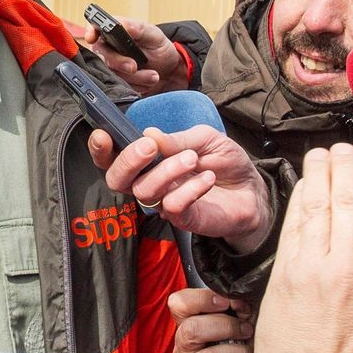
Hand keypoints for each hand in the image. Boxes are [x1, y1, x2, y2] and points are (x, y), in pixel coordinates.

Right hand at [67, 16, 189, 93]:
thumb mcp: (153, 34)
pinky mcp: (118, 82)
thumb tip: (121, 23)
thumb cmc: (159, 47)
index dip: (90, 32)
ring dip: (137, 77)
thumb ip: (137, 28)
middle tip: (134, 66)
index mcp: (114, 33)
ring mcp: (112, 67)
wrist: (170, 70)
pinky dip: (139, 85)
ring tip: (154, 75)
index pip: (94, 29)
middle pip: (103, 56)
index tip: (93, 37)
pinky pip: (122, 86)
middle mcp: (109, 49)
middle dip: (119, 62)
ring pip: (114, 74)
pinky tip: (148, 79)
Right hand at [89, 124, 272, 252]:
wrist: (252, 190)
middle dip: (128, 161)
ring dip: (167, 171)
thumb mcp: (205, 138)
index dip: (100, 149)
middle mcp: (149, 181)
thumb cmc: (224, 162)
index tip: (104, 134)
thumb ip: (177, 138)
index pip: (112, 158)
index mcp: (149, 160)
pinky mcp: (183, 219)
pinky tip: (207, 178)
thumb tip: (148, 133)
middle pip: (116, 179)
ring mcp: (164, 202)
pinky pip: (173, 206)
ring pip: (145, 191)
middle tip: (150, 147)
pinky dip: (189, 189)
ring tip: (194, 158)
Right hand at [169, 288, 255, 352]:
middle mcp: (184, 348)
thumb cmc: (244, 344)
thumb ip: (234, 306)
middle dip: (226, 326)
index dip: (202, 300)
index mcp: (188, 324)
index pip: (179, 304)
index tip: (226, 302)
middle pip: (192, 329)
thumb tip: (241, 300)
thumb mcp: (237, 320)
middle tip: (246, 329)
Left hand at [254, 145, 352, 352]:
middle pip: (352, 200)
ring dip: (320, 173)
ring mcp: (316, 266)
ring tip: (321, 155)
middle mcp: (352, 266)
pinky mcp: (286, 271)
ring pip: (320, 205)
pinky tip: (302, 186)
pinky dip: (299, 200)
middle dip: (347, 167)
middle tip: (343, 150)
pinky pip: (294, 224)